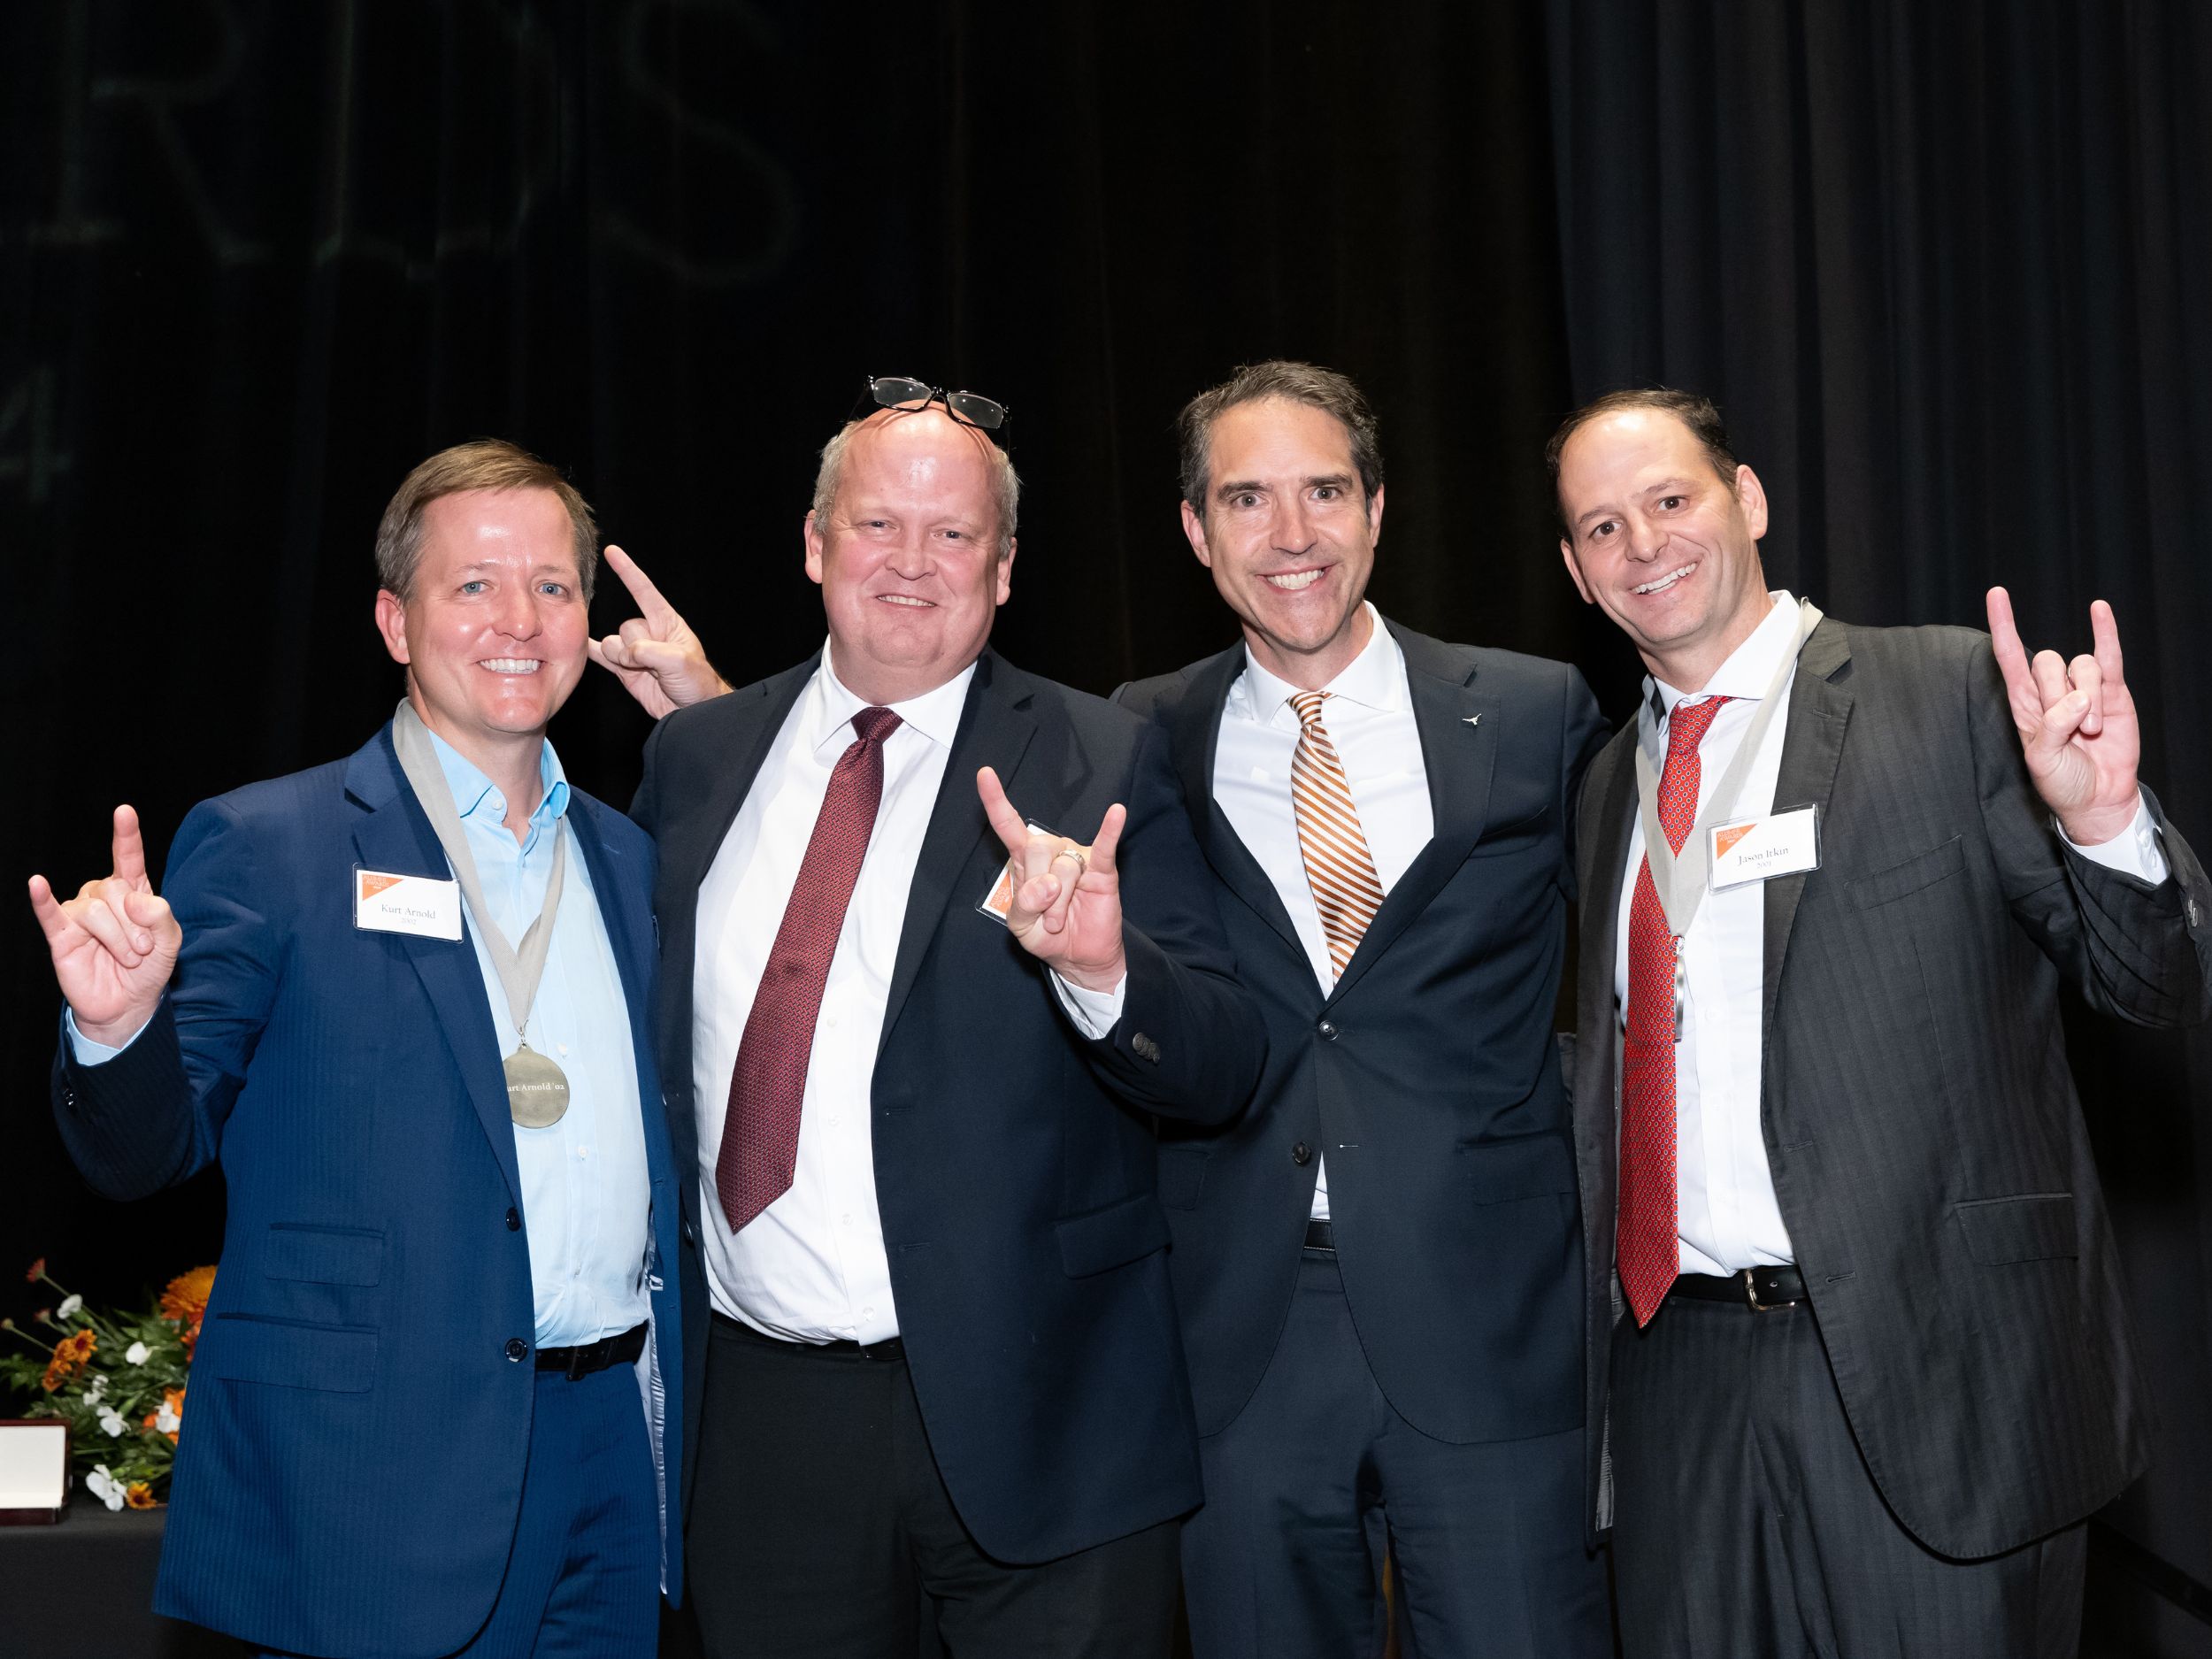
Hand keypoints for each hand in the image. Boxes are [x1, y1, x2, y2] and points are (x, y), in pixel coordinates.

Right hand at [28, 805, 181, 1046]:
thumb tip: (138, 901)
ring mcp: (79, 915)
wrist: (129, 1003)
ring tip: (128, 957)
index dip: (126, 835)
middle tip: (143, 950)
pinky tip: (37, 884)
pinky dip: (42, 899)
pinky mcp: (60, 936)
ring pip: (96, 910)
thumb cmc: (149, 966)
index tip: (124, 811)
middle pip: (115, 890)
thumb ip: (163, 916)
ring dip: (119, 939)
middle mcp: (102, 896)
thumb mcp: (170, 941)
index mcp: (132, 891)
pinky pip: (49, 913)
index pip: (127, 858)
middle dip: (135, 925)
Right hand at [586, 546, 730, 716]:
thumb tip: (624, 653)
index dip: (628, 570)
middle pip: (626, 627)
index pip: (644, 590)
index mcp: (667, 622)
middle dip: (634, 646)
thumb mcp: (681, 663)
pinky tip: (577, 641)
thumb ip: (651, 652)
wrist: (693, 712)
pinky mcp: (625, 670)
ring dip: (621, 659)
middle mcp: (649, 633)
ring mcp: (635, 651)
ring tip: (644, 673)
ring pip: (612, 644)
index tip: (612, 551)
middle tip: (654, 665)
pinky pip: (602, 656)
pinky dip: (590, 650)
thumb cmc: (698, 683)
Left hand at [976, 766, 1127, 992]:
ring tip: (1060, 920)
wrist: (1078, 957)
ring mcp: (1078, 857)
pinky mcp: (1102, 870)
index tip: (984, 775)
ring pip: (1063, 868)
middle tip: (1046, 914)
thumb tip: (1048, 884)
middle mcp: (1051, 851)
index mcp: (1024, 860)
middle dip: (1038, 891)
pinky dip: (1110, 830)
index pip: (1007, 825)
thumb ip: (1022, 904)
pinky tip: (1117, 812)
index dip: (995, 801)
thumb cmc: (1047, 935)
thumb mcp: (1020, 926)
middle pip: (1037, 849)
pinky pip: (1105, 846)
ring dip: (1058, 904)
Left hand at [1987, 587, 2142, 845]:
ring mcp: (2082, 687)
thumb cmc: (2062, 781)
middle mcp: (2050, 690)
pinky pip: (2108, 655)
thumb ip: (2052, 729)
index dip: (2003, 625)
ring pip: (2080, 666)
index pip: (2008, 656)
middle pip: (2047, 661)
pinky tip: (2099, 609)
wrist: (2099, 797)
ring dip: (2089, 700)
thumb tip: (2079, 698)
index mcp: (2024, 704)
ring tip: (2092, 732)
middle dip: (2060, 695)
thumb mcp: (2043, 761)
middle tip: (2074, 732)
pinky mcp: (2112, 691)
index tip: (1996, 593)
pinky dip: (2105, 632)